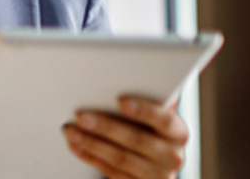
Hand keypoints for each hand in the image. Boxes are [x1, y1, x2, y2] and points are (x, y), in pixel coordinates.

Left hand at [63, 96, 189, 178]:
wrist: (156, 165)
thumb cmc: (150, 129)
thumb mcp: (154, 117)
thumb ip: (145, 100)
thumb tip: (115, 80)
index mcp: (178, 132)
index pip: (163, 119)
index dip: (143, 110)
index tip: (120, 100)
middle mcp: (172, 156)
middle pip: (136, 139)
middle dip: (106, 126)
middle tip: (80, 115)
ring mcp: (156, 175)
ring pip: (121, 158)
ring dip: (91, 143)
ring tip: (71, 131)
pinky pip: (111, 172)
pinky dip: (90, 157)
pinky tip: (75, 146)